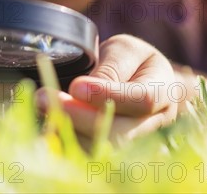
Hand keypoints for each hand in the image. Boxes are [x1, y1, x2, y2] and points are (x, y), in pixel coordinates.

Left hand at [36, 34, 177, 143]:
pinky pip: (90, 156)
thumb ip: (111, 67)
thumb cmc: (131, 61)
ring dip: (68, 132)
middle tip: (44, 98)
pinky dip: (67, 143)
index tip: (76, 86)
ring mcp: (139, 144)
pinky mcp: (116, 154)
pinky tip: (47, 127)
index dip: (107, 95)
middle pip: (120, 132)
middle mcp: (157, 123)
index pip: (142, 98)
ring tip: (41, 109)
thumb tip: (83, 90)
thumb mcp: (124, 50)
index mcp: (165, 90)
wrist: (139, 81)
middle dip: (78, 117)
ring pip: (103, 149)